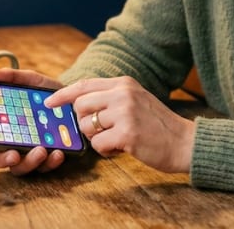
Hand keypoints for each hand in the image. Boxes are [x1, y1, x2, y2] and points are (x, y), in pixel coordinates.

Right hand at [0, 68, 66, 175]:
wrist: (75, 99)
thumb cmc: (46, 93)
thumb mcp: (31, 81)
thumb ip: (11, 77)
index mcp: (6, 129)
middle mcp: (17, 144)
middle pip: (4, 161)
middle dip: (7, 160)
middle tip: (15, 154)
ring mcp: (33, 154)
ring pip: (24, 168)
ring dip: (31, 162)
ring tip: (42, 150)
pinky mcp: (51, 158)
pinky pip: (47, 167)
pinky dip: (52, 162)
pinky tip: (59, 152)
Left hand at [46, 76, 195, 172]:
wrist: (184, 142)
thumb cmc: (158, 126)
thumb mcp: (136, 100)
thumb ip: (111, 98)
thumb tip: (78, 105)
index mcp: (124, 83)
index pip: (84, 85)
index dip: (63, 94)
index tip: (49, 103)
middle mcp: (123, 94)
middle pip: (81, 106)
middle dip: (85, 123)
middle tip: (101, 131)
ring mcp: (125, 113)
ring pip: (87, 127)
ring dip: (97, 139)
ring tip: (117, 139)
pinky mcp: (126, 134)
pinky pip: (98, 145)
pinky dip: (106, 151)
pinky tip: (122, 148)